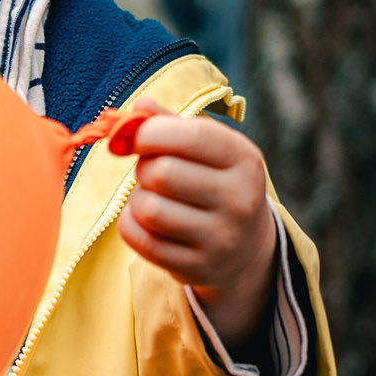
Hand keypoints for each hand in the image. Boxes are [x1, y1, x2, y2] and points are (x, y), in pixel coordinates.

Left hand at [111, 98, 280, 349]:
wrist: (244, 247)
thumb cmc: (215, 182)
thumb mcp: (208, 148)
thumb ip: (171, 123)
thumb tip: (137, 108)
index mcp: (244, 160)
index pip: (190, 136)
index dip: (149, 132)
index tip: (133, 137)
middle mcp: (239, 199)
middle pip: (161, 173)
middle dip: (144, 168)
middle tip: (152, 173)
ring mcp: (221, 238)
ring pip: (148, 209)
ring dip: (137, 199)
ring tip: (154, 197)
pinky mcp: (197, 267)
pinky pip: (140, 239)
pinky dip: (130, 225)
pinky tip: (145, 221)